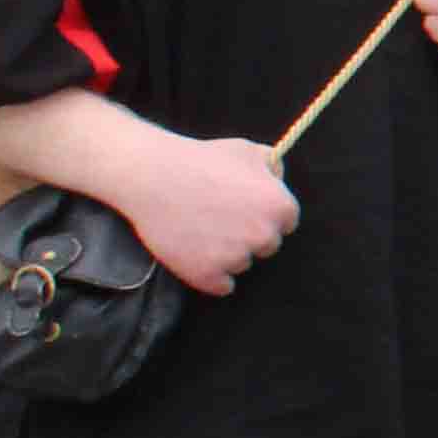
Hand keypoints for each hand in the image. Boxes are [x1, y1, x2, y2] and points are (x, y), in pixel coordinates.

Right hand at [128, 135, 301, 296]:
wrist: (151, 176)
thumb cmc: (201, 159)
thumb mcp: (247, 150)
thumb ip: (273, 167)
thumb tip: (279, 182)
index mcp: (279, 207)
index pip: (286, 223)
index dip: (264, 215)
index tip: (243, 210)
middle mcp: (264, 236)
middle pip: (267, 246)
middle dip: (249, 235)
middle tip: (220, 219)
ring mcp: (235, 257)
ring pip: (242, 264)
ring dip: (228, 254)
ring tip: (202, 230)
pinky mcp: (208, 275)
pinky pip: (223, 286)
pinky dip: (212, 276)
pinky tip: (198, 256)